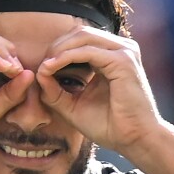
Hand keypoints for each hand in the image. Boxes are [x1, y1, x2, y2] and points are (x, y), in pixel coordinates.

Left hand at [36, 27, 164, 154]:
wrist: (135, 140)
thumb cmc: (109, 126)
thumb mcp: (74, 105)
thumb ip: (55, 90)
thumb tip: (38, 72)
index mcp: (112, 56)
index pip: (80, 39)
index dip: (57, 50)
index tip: (40, 69)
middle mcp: (121, 49)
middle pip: (79, 33)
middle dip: (55, 47)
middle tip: (40, 66)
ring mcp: (124, 52)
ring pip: (82, 37)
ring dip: (58, 50)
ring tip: (44, 67)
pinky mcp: (123, 60)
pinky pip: (87, 51)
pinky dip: (66, 57)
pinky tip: (51, 68)